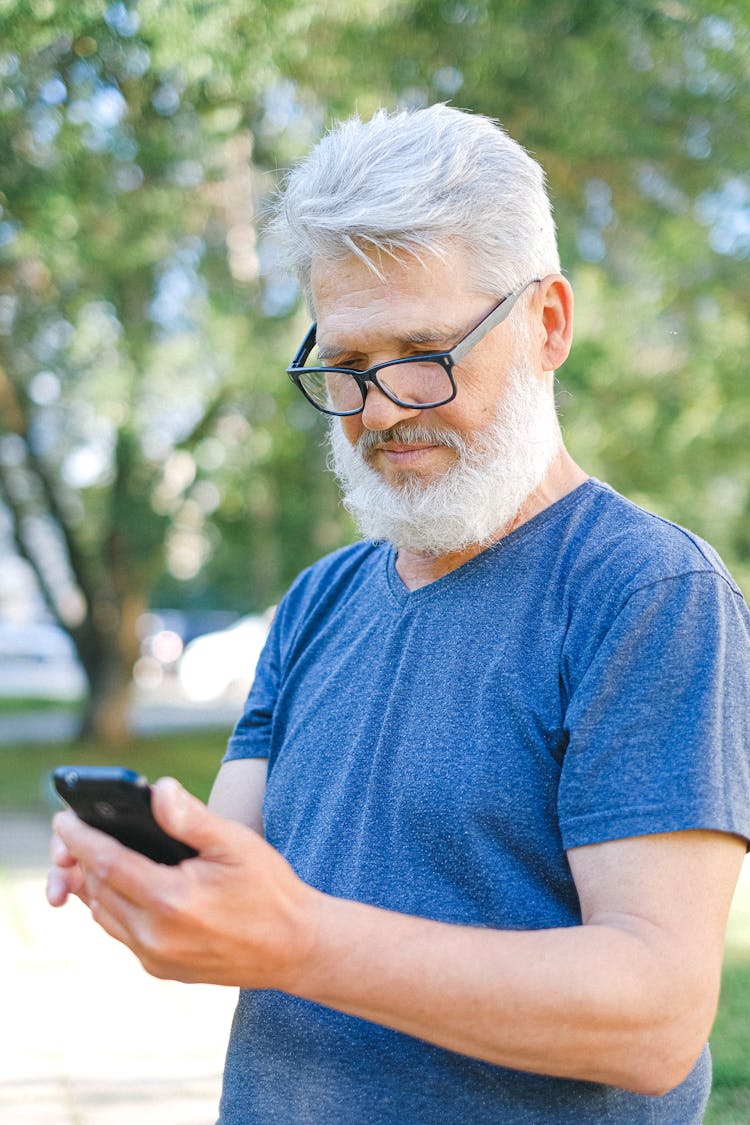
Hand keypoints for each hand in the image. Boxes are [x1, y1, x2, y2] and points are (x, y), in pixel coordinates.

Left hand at [46, 777, 317, 988]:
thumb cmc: (269, 889)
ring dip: (95, 884)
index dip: (80, 838)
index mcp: (171, 900)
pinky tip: (121, 887)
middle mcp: (155, 935)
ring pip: (105, 914)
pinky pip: (122, 933)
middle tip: (75, 831)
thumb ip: (193, 818)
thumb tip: (158, 790)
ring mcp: (156, 957)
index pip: (107, 863)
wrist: (294, 947)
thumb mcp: (236, 843)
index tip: (63, 818)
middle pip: (99, 889)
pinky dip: (113, 907)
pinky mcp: (162, 970)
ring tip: (91, 855)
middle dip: (82, 858)